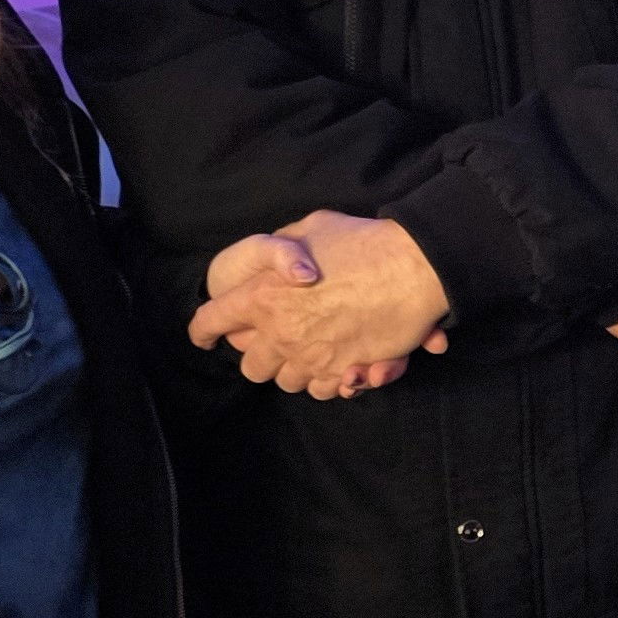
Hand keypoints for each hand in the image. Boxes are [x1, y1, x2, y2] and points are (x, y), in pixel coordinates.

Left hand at [190, 213, 450, 399]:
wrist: (413, 267)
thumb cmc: (363, 241)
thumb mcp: (311, 226)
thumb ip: (284, 247)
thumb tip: (280, 260)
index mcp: (261, 295)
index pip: (212, 320)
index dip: (203, 330)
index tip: (205, 337)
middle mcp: (279, 332)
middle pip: (250, 366)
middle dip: (260, 355)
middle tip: (277, 341)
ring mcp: (310, 357)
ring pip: (286, 381)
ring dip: (295, 369)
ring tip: (311, 350)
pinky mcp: (341, 372)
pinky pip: (320, 390)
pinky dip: (325, 381)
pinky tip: (336, 363)